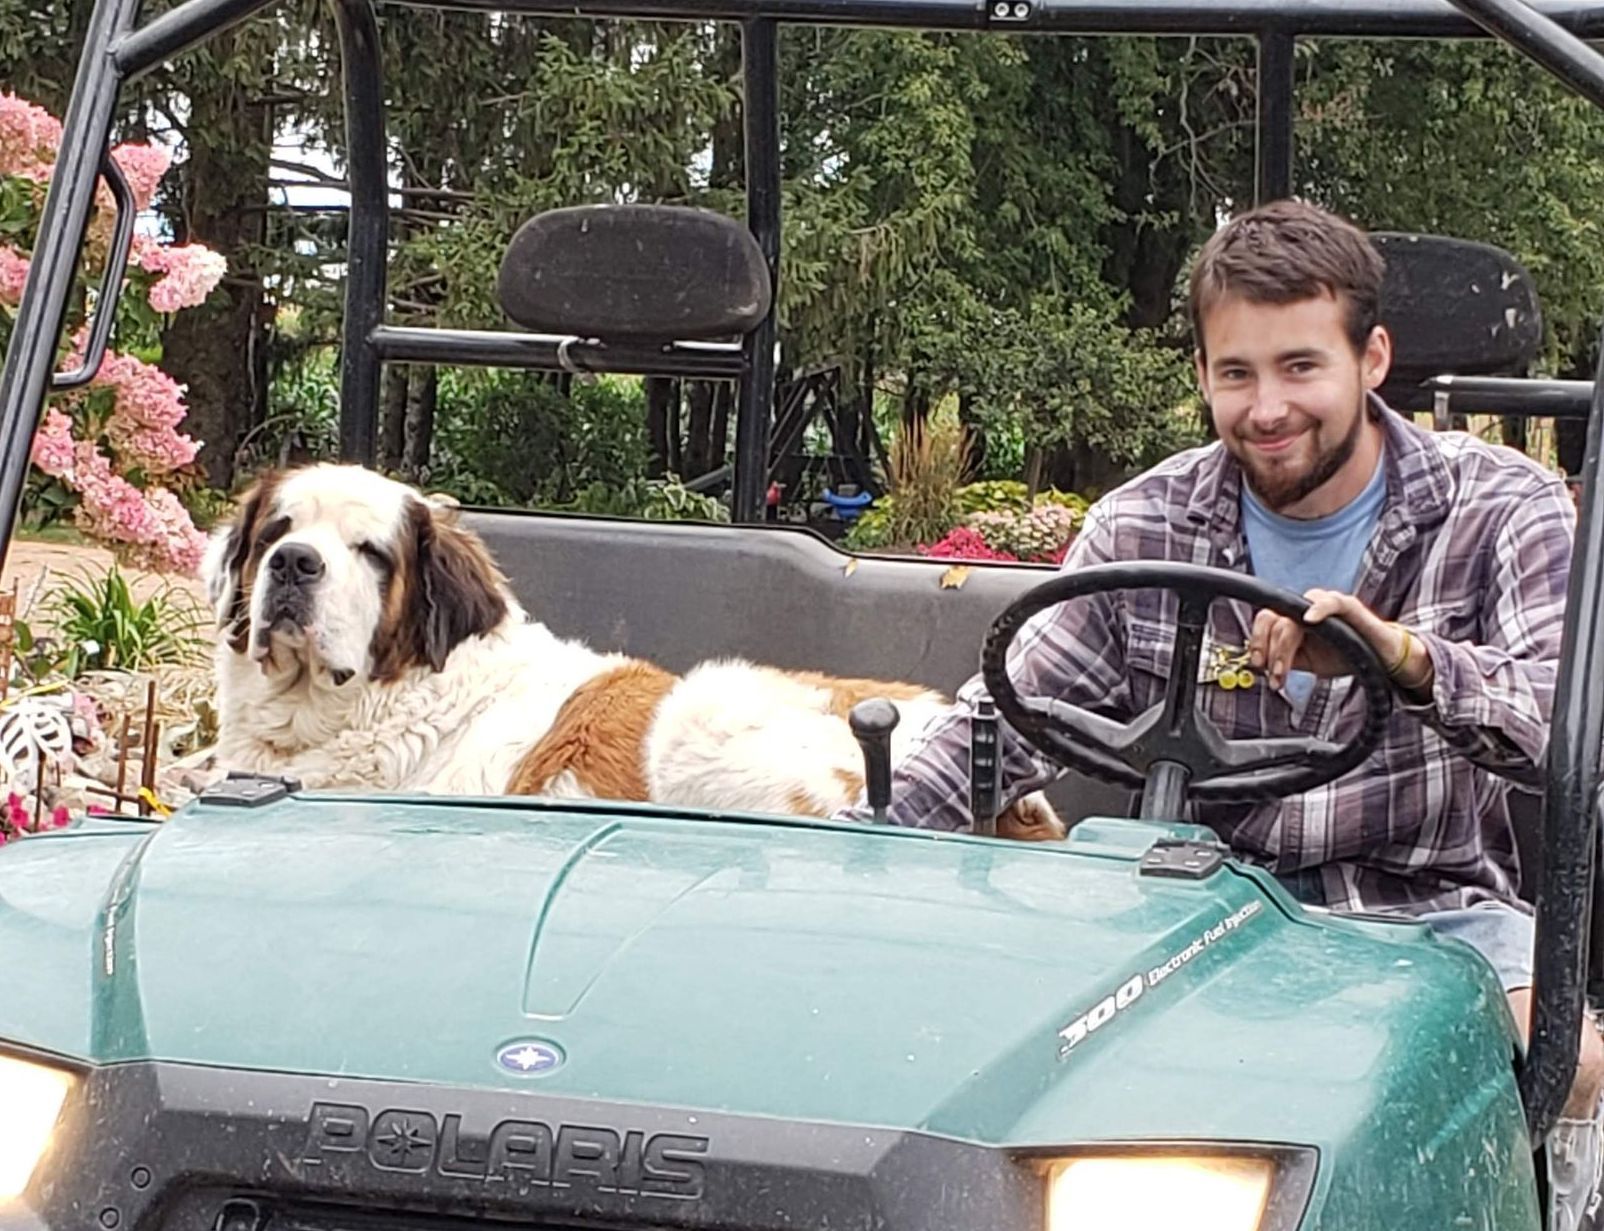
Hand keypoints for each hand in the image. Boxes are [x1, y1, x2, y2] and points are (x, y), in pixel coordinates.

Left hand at [1249, 588, 1420, 689]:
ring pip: (1294, 614)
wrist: (1379, 660)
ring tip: (1285, 669)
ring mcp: (1325, 604)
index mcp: (1292, 619)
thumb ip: (1284, 659)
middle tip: (1275, 675)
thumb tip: (1258, 666)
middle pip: (1274, 618)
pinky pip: (1331, 601)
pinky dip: (1318, 608)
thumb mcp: (1307, 662)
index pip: (1265, 620)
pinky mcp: (1349, 605)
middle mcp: (1305, 608)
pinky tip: (1309, 620)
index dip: (1256, 641)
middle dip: (1270, 649)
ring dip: (1285, 644)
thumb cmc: (1344, 656)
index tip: (1257, 664)